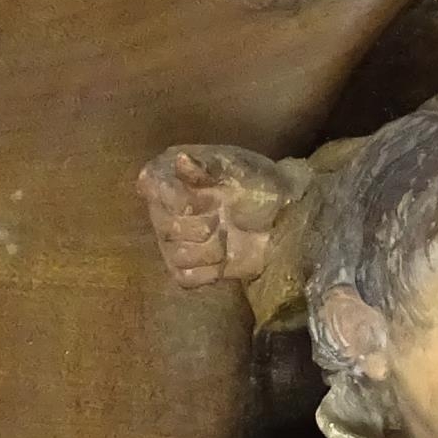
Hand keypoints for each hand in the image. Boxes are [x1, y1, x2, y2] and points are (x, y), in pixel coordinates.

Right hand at [136, 144, 297, 287]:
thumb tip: (180, 160)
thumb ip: (207, 166)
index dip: (184, 199)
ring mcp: (172, 241)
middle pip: (166, 227)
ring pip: (177, 254)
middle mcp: (163, 210)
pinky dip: (209, 271)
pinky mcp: (186, 269)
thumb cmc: (257, 184)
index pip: (155, 190)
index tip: (213, 197)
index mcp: (168, 177)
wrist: (283, 217)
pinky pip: (185, 277)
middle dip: (203, 224)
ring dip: (210, 249)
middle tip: (225, 216)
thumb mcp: (238, 168)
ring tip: (228, 235)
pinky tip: (226, 257)